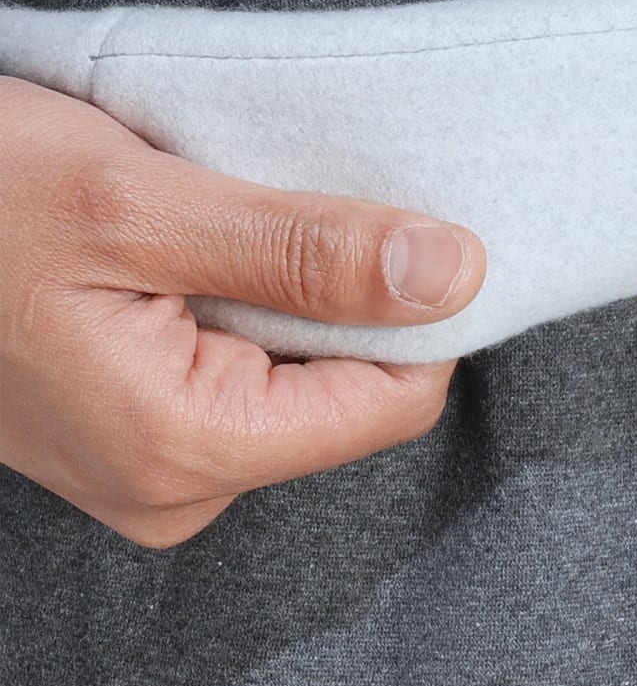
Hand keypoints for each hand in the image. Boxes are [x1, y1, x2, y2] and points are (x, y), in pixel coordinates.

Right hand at [0, 75, 485, 546]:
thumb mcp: (145, 203)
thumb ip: (307, 250)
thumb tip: (455, 274)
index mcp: (180, 449)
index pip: (395, 398)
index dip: (416, 300)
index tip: (382, 213)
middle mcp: (170, 483)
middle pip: (352, 384)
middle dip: (338, 286)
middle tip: (261, 201)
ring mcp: (149, 461)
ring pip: (299, 366)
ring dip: (284, 280)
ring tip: (203, 218)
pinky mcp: (133, 422)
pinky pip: (242, 360)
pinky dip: (239, 289)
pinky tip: (185, 240)